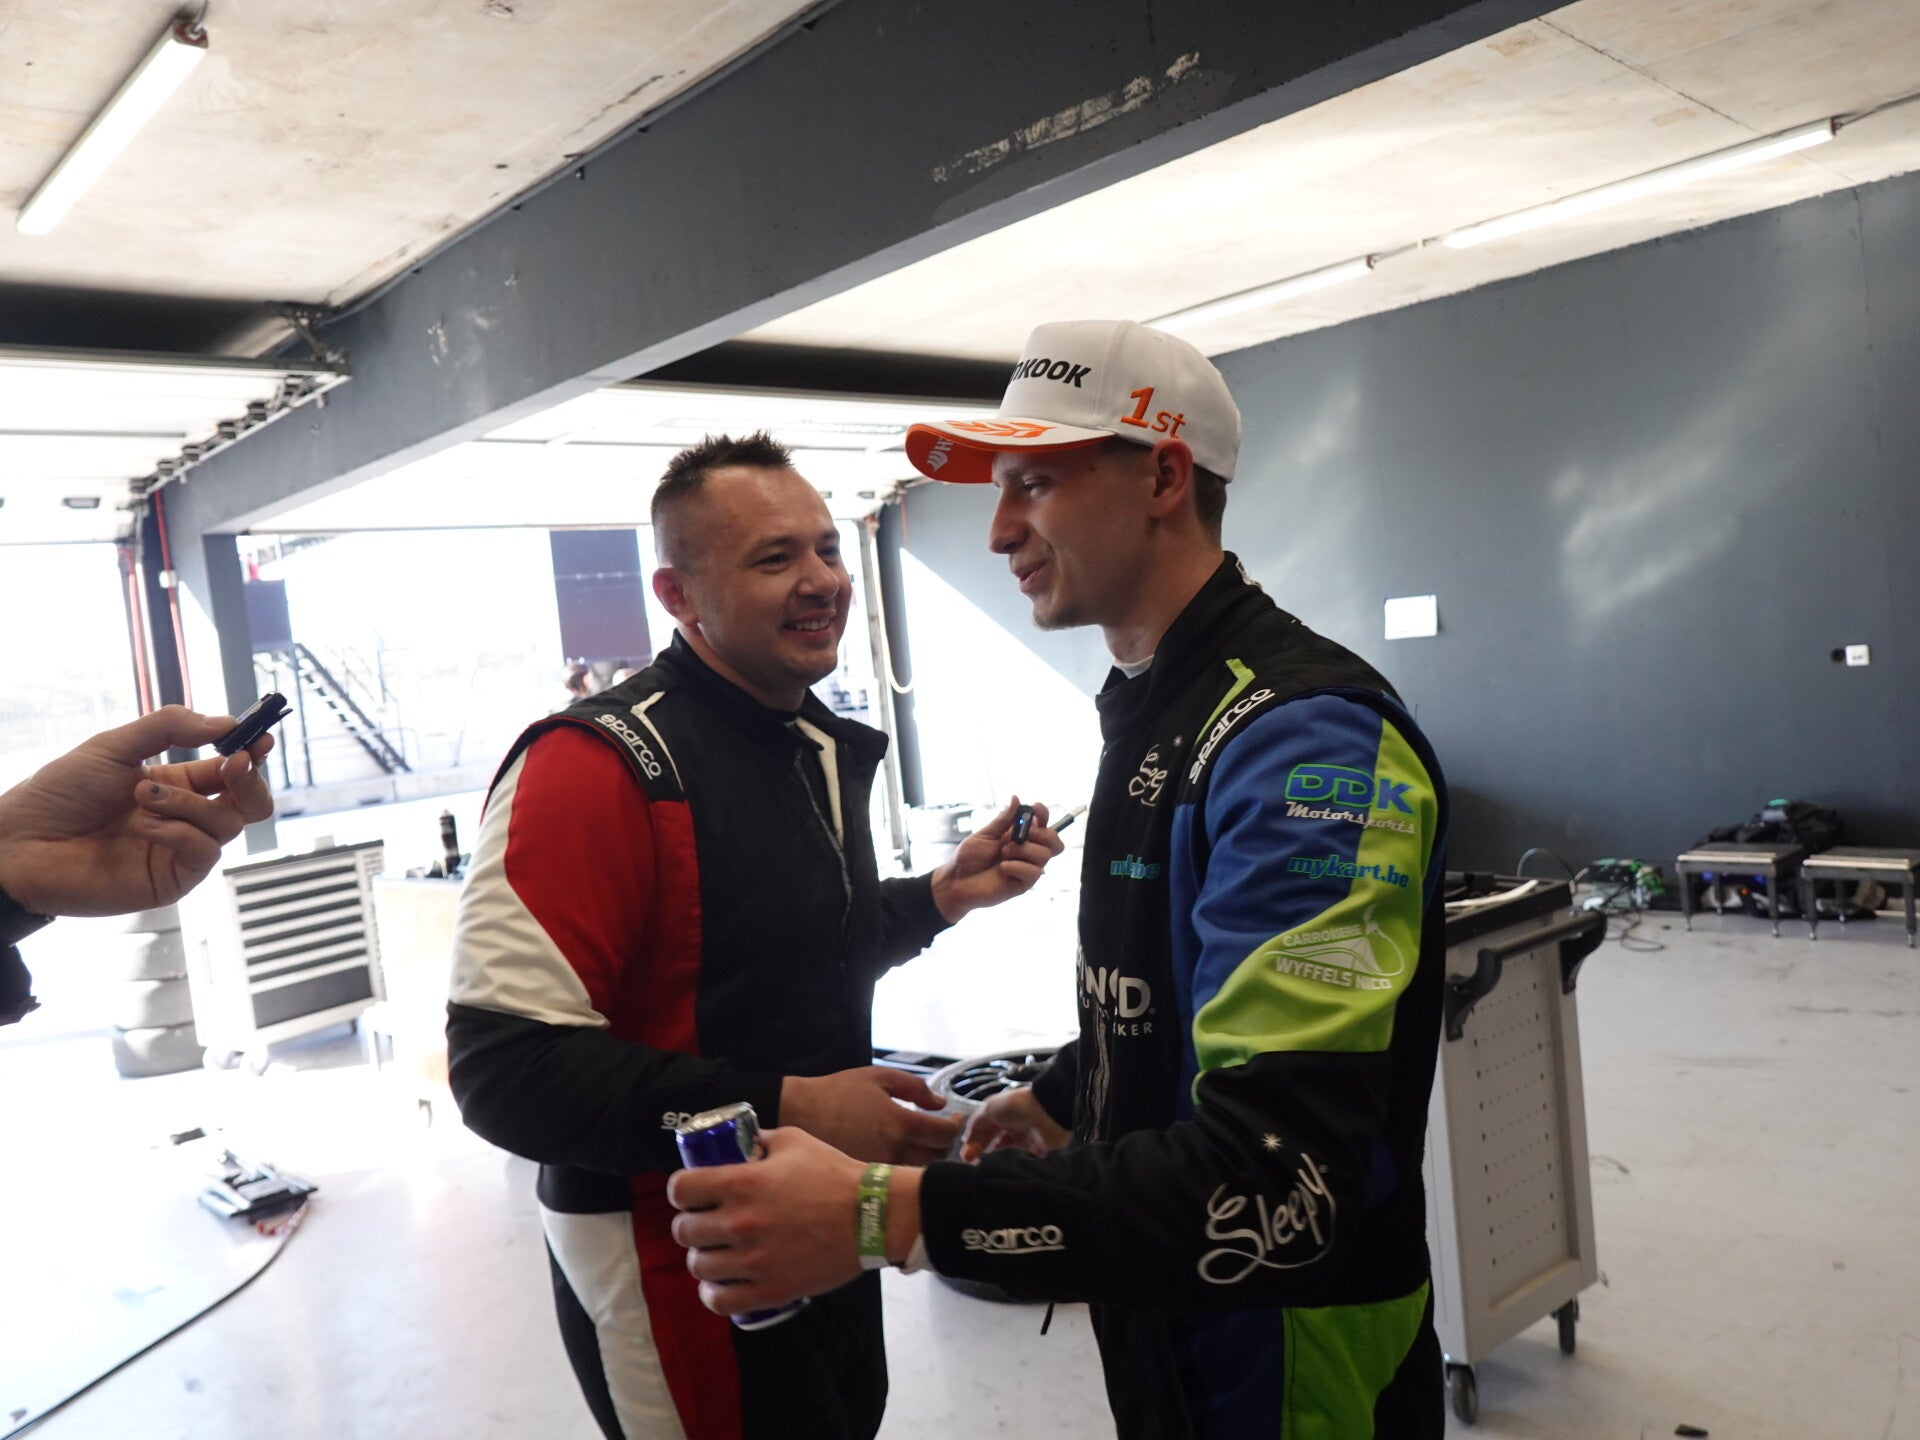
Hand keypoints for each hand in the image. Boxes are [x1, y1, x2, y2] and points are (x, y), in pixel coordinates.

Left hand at [0, 706, 275, 917]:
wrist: (20, 842)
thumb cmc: (58, 795)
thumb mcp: (114, 746)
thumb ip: (169, 727)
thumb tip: (223, 723)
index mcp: (176, 785)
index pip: (230, 770)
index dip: (250, 754)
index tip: (259, 738)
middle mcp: (184, 817)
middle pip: (249, 803)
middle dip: (248, 780)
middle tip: (232, 762)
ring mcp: (179, 850)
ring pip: (228, 825)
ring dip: (191, 804)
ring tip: (143, 796)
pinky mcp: (171, 879)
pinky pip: (204, 854)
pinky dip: (179, 832)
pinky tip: (145, 826)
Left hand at [669, 1127, 921, 1315]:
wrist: (872, 1216)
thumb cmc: (834, 1175)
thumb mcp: (794, 1141)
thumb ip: (761, 1140)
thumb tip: (741, 1142)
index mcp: (741, 1182)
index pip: (680, 1189)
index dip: (682, 1190)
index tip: (692, 1193)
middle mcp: (740, 1222)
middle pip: (684, 1231)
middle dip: (690, 1225)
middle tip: (706, 1223)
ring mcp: (753, 1260)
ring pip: (698, 1267)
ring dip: (703, 1258)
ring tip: (716, 1254)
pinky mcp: (770, 1289)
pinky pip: (719, 1301)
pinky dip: (714, 1294)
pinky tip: (722, 1284)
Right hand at [780, 1065, 962, 1165]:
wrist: (800, 1113)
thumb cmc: (840, 1090)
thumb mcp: (879, 1077)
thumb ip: (915, 1088)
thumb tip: (940, 1104)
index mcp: (900, 1123)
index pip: (944, 1134)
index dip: (957, 1125)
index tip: (955, 1117)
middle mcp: (893, 1151)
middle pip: (938, 1157)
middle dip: (946, 1142)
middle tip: (941, 1128)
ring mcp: (879, 1169)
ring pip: (920, 1172)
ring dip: (929, 1157)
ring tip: (924, 1141)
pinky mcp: (866, 1178)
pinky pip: (898, 1178)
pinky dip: (908, 1168)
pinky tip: (903, 1153)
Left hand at [929, 797, 1065, 922]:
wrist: (957, 881)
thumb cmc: (968, 858)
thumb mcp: (985, 834)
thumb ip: (1003, 819)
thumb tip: (1016, 798)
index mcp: (1019, 836)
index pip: (1042, 823)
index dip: (1043, 814)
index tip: (1035, 807)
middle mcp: (1026, 851)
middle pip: (1054, 841)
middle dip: (1044, 834)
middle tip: (1027, 834)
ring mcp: (1026, 867)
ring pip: (1045, 855)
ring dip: (1023, 850)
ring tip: (1003, 853)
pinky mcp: (1023, 884)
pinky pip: (1034, 872)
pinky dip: (1016, 866)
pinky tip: (1002, 868)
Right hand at [960, 1085, 1070, 1162]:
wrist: (1047, 1113)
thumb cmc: (1015, 1107)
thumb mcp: (989, 1108)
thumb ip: (976, 1123)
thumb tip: (966, 1140)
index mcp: (1001, 1113)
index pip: (983, 1129)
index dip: (973, 1141)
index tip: (964, 1155)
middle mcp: (1011, 1125)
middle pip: (992, 1142)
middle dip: (979, 1152)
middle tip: (970, 1164)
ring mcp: (1023, 1139)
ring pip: (1003, 1152)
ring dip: (991, 1159)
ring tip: (981, 1167)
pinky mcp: (1034, 1152)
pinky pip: (1017, 1160)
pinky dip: (1006, 1164)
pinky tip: (997, 1168)